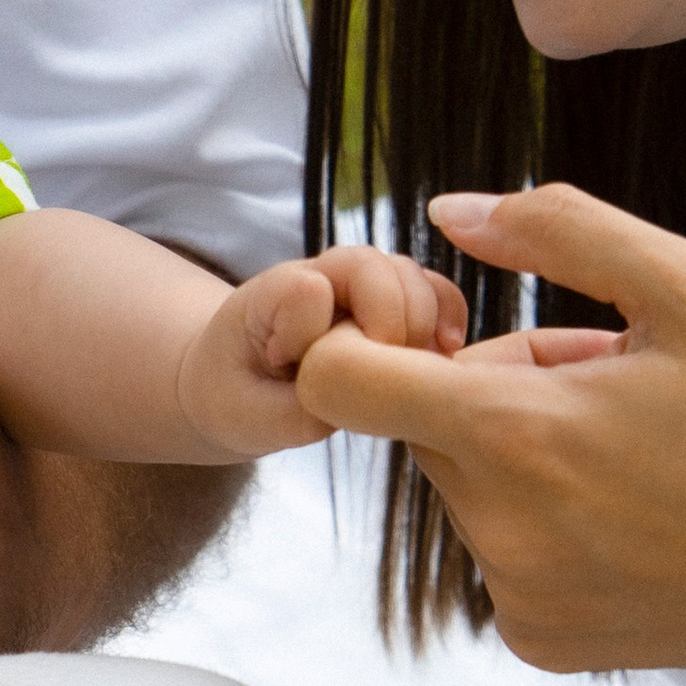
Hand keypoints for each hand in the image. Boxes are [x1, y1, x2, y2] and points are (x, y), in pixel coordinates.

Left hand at [178, 244, 465, 455]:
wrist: (236, 384)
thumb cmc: (235, 397)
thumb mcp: (244, 418)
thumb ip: (293, 409)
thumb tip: (357, 400)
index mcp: (270, 297)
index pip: (308, 289)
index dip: (319, 332)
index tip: (301, 372)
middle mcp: (321, 277)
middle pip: (376, 268)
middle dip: (392, 323)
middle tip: (382, 377)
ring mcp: (360, 286)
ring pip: (411, 276)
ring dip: (425, 322)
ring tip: (421, 371)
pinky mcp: (392, 302)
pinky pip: (435, 291)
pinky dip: (449, 317)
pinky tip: (447, 354)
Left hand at [291, 183, 685, 680]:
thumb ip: (558, 230)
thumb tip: (447, 212)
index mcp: (516, 434)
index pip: (339, 380)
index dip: (362, 335)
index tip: (436, 324)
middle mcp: (496, 528)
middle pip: (421, 420)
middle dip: (492, 382)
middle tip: (609, 378)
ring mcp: (516, 596)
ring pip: (467, 482)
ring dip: (523, 449)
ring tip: (640, 445)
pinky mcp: (541, 643)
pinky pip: (503, 550)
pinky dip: (547, 521)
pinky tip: (641, 514)